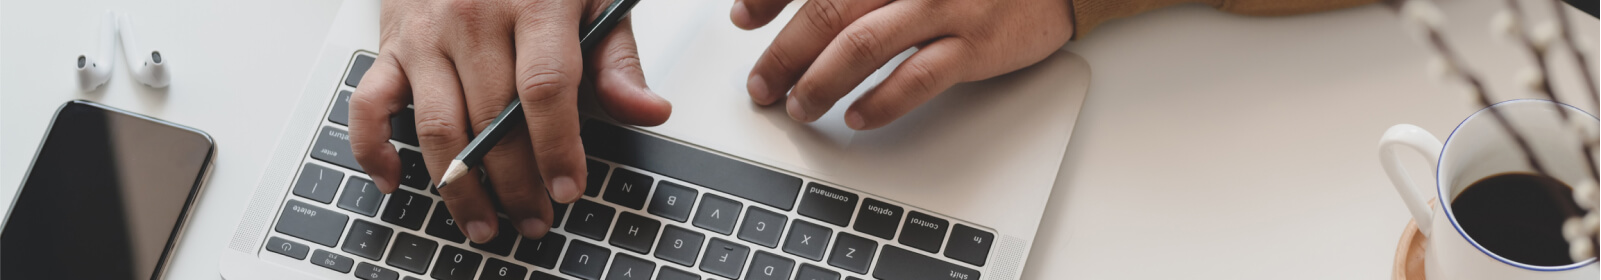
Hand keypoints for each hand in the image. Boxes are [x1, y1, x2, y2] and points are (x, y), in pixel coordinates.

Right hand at [348, 0, 670, 243]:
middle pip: (492, 119)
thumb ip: (616, 59)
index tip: (567, 189)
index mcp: (534, 3)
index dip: (557, 146)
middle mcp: (473, 17)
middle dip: (516, 182)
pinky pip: (369, 104)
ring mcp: (426, 33)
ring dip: (460, 186)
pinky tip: (397, 181)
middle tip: (536, 218)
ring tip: (485, 222)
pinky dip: (374, 149)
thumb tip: (649, 111)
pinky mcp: (391, 44)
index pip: (545, 88)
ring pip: (437, 126)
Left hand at [733, 0, 1072, 129]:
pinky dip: (879, 101)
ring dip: (820, 81)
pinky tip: (856, 116)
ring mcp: (945, 5)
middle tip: (761, 84)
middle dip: (784, 52)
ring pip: (863, 44)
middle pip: (828, 10)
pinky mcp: (977, 42)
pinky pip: (918, 77)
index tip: (741, 17)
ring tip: (799, 106)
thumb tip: (799, 8)